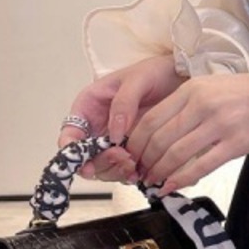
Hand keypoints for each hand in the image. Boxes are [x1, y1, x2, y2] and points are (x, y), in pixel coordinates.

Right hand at [57, 54, 183, 182]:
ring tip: (133, 164)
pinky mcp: (130, 150)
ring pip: (103, 167)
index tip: (84, 163)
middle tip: (122, 157)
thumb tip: (114, 134)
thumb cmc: (153, 73)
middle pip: (85, 157)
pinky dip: (128, 174)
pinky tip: (139, 172)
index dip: (71, 152)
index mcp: (88, 107)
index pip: (69, 134)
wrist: (178, 78)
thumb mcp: (136, 80)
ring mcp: (112, 141)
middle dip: (100, 162)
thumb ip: (123, 104)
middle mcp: (96, 127)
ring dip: (114, 171)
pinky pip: (122, 170)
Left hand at [124, 71, 248, 193]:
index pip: (151, 119)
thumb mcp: (209, 87)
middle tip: (140, 172)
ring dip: (159, 172)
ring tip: (153, 181)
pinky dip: (181, 179)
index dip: (136, 142)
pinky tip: (171, 186)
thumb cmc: (245, 93)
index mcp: (191, 90)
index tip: (132, 154)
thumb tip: (157, 132)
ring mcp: (219, 125)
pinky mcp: (235, 144)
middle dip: (145, 160)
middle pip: (160, 139)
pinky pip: (200, 166)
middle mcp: (202, 105)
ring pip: (176, 154)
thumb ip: (184, 105)